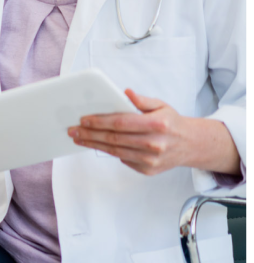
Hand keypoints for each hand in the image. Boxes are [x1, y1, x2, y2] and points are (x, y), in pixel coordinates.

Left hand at [67, 89, 237, 175]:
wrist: (190, 145)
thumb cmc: (171, 122)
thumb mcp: (161, 106)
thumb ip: (142, 100)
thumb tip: (125, 92)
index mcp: (157, 125)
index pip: (121, 123)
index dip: (99, 121)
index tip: (83, 119)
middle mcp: (154, 144)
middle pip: (114, 139)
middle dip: (90, 134)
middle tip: (73, 130)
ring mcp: (151, 160)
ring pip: (115, 152)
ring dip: (94, 145)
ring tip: (79, 138)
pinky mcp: (148, 170)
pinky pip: (123, 160)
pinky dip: (109, 152)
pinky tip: (97, 145)